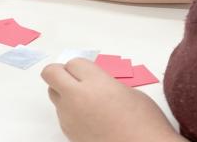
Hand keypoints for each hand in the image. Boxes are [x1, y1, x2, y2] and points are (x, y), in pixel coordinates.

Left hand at [41, 59, 179, 141]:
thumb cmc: (145, 123)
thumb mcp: (129, 92)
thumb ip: (106, 82)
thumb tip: (96, 83)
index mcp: (95, 82)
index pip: (73, 62)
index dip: (81, 67)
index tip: (89, 72)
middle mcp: (77, 97)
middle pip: (51, 73)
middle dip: (60, 73)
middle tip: (75, 78)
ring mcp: (70, 117)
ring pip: (54, 95)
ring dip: (65, 92)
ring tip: (86, 101)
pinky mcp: (69, 133)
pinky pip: (62, 114)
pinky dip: (71, 111)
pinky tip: (90, 117)